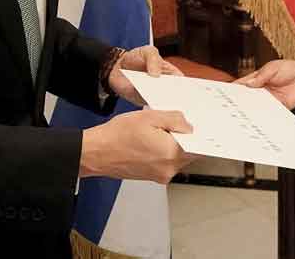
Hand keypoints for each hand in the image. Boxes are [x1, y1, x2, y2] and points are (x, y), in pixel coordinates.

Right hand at [80, 109, 195, 183]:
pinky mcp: (151, 177)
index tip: (196, 125)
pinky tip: (151, 140)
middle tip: (174, 123)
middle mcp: (169, 170)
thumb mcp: (150, 117)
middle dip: (184, 138)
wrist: (95, 153)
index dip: (198, 134)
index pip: (199, 146)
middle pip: (189, 152)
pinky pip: (165, 162)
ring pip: (176, 157)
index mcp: (172, 154)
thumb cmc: (119, 134)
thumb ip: (175, 119)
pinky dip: (163, 152)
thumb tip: (189, 126)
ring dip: (172, 144)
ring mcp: (160, 176)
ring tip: (157, 130)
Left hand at [108, 45, 183, 104]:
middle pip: (174, 95)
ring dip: (164, 104)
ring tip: (166, 105)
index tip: (189, 93)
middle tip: (180, 103)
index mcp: (170, 73)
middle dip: (177, 99)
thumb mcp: (147, 51)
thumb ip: (153, 60)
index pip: (182, 82)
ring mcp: (153, 94)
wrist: (115, 66)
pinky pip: (149, 106)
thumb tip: (156, 75)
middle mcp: (164, 85)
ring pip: (162, 102)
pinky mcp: (142, 100)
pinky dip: (151, 107)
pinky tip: (152, 106)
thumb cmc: (135, 57)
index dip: (187, 88)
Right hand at [235, 59, 294, 109]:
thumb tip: (248, 83)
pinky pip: (268, 113)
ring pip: (255, 107)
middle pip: (246, 98)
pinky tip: (260, 115)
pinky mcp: (276, 108)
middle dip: (239, 102)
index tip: (225, 94)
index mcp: (256, 79)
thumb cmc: (290, 70)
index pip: (241, 85)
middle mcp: (260, 91)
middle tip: (233, 105)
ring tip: (245, 111)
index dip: (233, 89)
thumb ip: (261, 76)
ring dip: (251, 109)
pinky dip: (264, 115)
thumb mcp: (273, 68)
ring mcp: (268, 100)